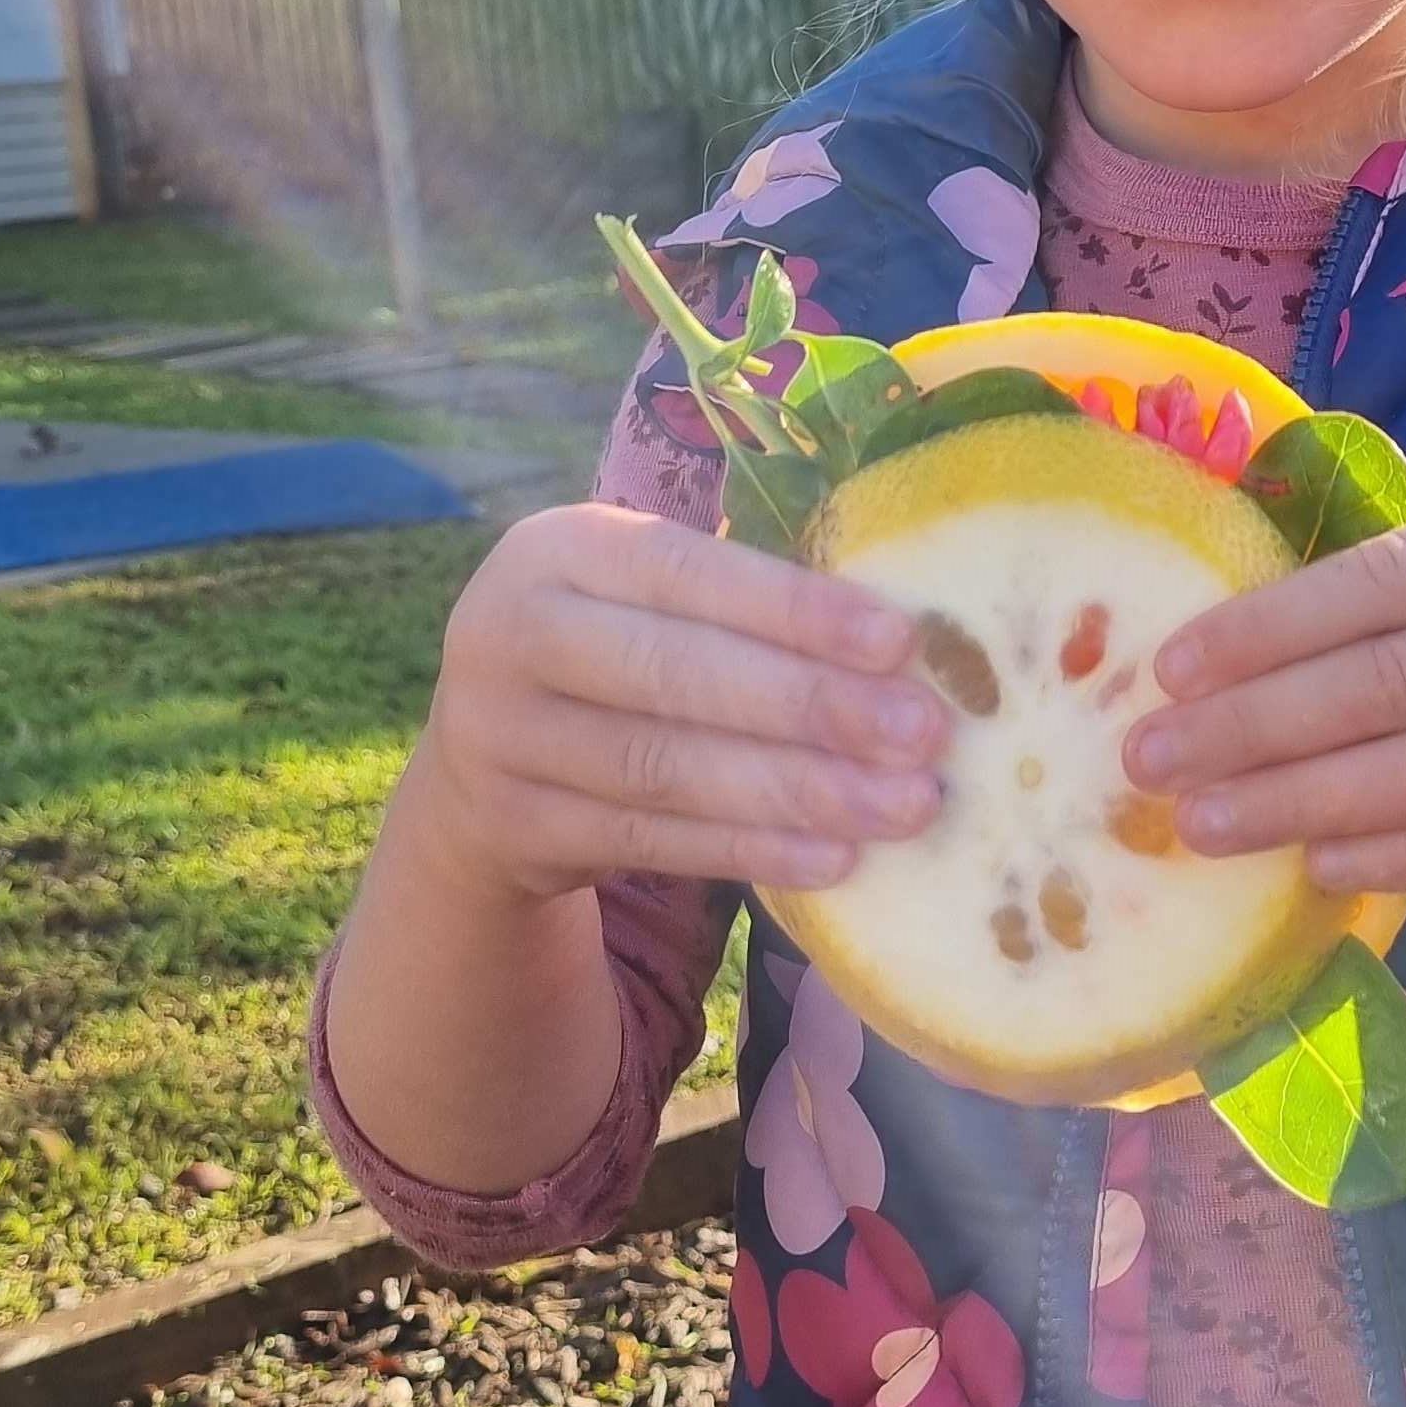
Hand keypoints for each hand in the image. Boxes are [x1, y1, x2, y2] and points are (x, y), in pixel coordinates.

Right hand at [409, 504, 945, 903]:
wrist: (482, 754)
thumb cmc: (618, 643)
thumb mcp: (644, 593)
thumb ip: (743, 601)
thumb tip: (902, 646)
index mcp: (560, 547)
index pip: (687, 571)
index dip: (793, 609)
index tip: (900, 642)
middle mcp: (511, 632)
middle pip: (677, 675)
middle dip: (813, 707)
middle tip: (923, 735)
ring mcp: (500, 738)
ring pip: (668, 770)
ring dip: (799, 793)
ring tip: (904, 805)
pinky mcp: (514, 829)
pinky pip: (653, 842)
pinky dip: (751, 852)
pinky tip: (835, 858)